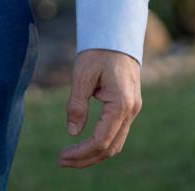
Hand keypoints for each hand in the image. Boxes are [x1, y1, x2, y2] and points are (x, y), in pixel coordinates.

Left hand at [59, 48, 141, 168]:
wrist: (118, 34)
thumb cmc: (99, 51)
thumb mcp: (82, 74)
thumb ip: (77, 104)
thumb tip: (73, 132)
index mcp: (121, 103)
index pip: (101, 140)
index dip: (81, 153)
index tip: (61, 156)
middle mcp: (131, 110)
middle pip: (110, 147)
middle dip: (85, 159)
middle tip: (61, 161)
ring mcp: (133, 109)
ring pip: (115, 143)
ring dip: (93, 154)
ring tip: (70, 156)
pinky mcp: (129, 107)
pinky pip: (117, 133)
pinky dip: (101, 144)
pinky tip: (84, 145)